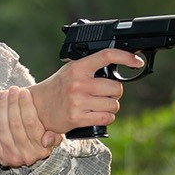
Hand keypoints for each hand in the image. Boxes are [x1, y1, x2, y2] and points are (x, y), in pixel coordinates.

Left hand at [0, 86, 59, 166]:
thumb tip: (47, 139)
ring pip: (4, 129)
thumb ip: (55, 136)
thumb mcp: (54, 135)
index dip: (26, 105)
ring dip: (2, 109)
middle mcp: (28, 156)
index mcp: (42, 149)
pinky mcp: (1, 158)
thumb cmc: (42, 136)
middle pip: (16, 124)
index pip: (31, 123)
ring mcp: (13, 158)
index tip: (24, 91)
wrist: (28, 152)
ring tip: (4, 96)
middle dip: (13, 103)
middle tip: (13, 89)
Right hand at [26, 49, 142, 134]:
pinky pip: (106, 118)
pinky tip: (98, 115)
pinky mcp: (78, 118)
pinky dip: (107, 118)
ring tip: (99, 105)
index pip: (107, 56)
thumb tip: (117, 63)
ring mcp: (78, 102)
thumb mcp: (71, 71)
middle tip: (105, 94)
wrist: (37, 107)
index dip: (126, 57)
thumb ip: (90, 67)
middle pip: (116, 87)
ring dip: (111, 107)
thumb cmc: (57, 88)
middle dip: (115, 92)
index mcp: (78, 68)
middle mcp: (79, 84)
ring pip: (113, 104)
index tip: (136, 60)